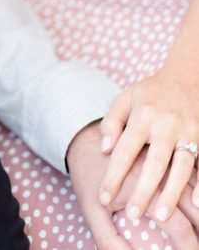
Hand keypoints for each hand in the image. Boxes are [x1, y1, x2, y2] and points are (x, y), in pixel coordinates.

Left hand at [99, 69, 198, 222]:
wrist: (187, 77)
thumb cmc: (151, 93)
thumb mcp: (126, 98)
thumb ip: (112, 122)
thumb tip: (105, 150)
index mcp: (143, 115)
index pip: (124, 150)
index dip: (113, 175)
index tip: (103, 198)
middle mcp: (166, 124)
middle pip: (153, 162)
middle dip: (142, 191)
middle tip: (132, 215)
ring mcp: (189, 131)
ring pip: (181, 167)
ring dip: (171, 193)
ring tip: (160, 216)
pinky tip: (196, 203)